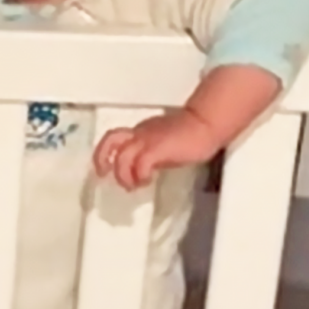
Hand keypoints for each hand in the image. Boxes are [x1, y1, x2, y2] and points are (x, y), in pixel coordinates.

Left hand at [93, 109, 224, 190]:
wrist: (207, 123)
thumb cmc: (191, 132)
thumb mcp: (164, 141)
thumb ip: (151, 150)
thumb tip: (143, 167)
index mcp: (141, 131)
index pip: (115, 137)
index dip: (104, 151)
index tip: (103, 167)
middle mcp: (140, 133)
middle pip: (111, 140)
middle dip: (102, 158)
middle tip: (104, 174)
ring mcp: (148, 140)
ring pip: (122, 157)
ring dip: (124, 175)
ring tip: (133, 185)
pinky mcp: (158, 149)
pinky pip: (140, 164)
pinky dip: (139, 176)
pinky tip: (147, 181)